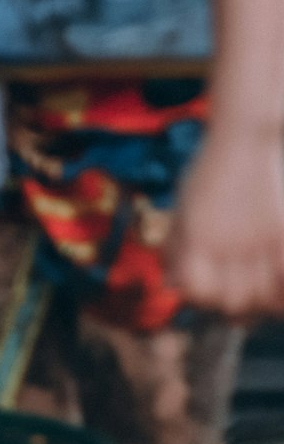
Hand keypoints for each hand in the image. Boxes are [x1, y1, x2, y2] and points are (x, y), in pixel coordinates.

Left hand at [166, 127, 283, 318]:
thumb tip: (171, 283)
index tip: (203, 290)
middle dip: (230, 303)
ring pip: (262, 298)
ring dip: (259, 299)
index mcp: (197, 237)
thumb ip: (176, 246)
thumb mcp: (183, 207)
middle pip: (231, 303)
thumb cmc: (208, 173)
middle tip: (234, 289)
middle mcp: (227, 244)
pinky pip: (283, 281)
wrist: (244, 140)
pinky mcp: (282, 236)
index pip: (195, 291)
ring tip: (256, 285)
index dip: (197, 296)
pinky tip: (275, 283)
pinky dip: (280, 290)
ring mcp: (258, 241)